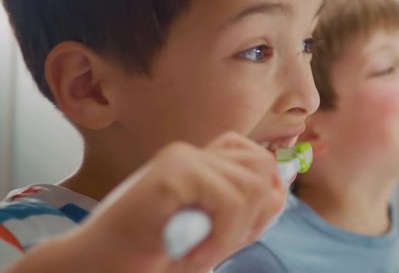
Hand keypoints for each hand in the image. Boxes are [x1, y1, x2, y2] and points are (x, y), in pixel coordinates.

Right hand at [7, 131, 284, 272]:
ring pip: (251, 184)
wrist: (101, 267)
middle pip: (262, 165)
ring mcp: (181, 158)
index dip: (264, 197)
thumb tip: (282, 185)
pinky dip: (222, 235)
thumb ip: (245, 208)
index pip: (258, 160)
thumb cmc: (154, 255)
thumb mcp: (214, 232)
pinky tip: (193, 252)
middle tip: (222, 243)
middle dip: (256, 212)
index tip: (240, 233)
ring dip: (236, 231)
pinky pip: (229, 200)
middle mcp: (192, 153)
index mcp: (201, 161)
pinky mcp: (173, 171)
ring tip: (203, 252)